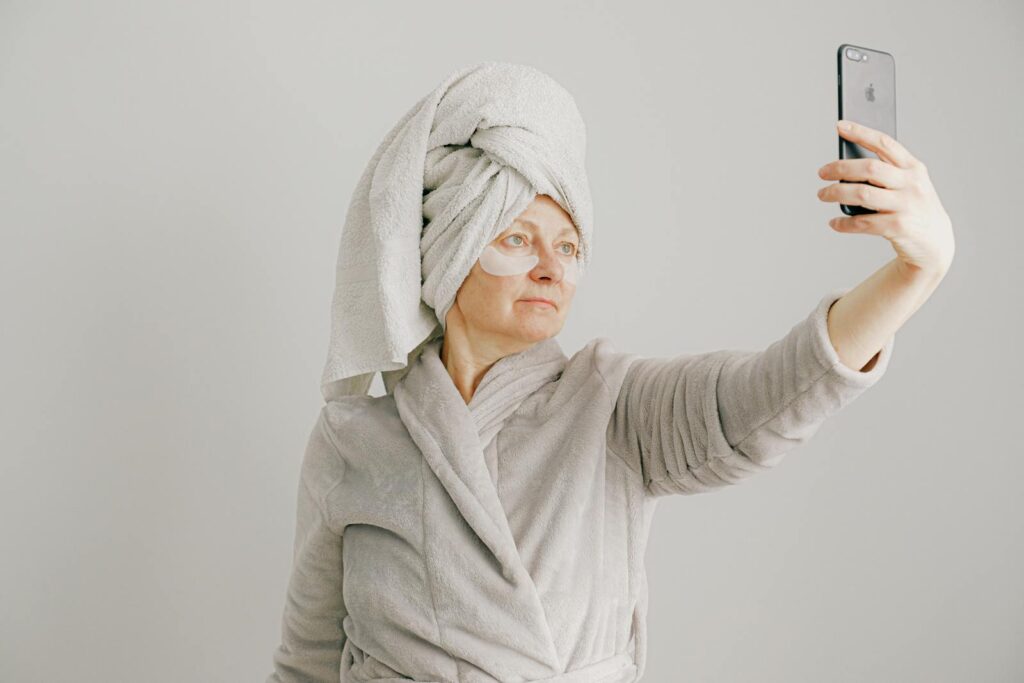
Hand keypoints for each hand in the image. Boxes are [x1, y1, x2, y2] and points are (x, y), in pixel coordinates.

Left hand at [817, 120, 954, 276]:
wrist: (935, 243)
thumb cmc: (914, 208)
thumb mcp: (908, 185)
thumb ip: (886, 173)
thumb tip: (845, 165)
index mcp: (914, 168)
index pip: (885, 143)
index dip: (862, 133)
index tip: (840, 126)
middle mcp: (912, 184)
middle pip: (869, 168)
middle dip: (840, 168)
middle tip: (822, 173)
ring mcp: (906, 205)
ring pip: (863, 194)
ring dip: (836, 193)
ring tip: (822, 194)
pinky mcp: (899, 227)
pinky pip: (863, 222)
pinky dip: (844, 223)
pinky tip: (834, 223)